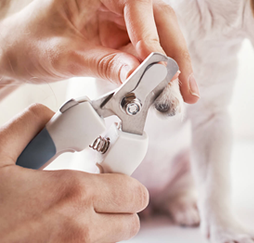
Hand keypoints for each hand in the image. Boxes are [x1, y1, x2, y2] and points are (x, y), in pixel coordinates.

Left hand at [0, 0, 198, 103]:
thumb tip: (141, 78)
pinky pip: (150, 46)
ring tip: (183, 92)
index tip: (159, 67)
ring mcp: (120, 10)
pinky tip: (168, 86)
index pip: (137, 3)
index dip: (152, 35)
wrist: (14, 52)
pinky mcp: (124, 29)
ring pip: (161, 32)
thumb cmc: (27, 45)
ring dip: (173, 63)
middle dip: (175, 52)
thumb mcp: (62, 57)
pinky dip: (159, 68)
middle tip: (187, 85)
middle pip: (159, 16)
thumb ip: (104, 65)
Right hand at [0, 104, 148, 241]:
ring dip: (104, 222)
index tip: (108, 172)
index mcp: (72, 195)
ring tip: (71, 209)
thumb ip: (26, 127)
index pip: (134, 191)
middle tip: (96, 191)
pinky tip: (56, 226)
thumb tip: (48, 115)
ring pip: (113, 238)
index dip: (125, 179)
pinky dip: (84, 238)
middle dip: (120, 203)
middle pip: (132, 219)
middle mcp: (81, 230)